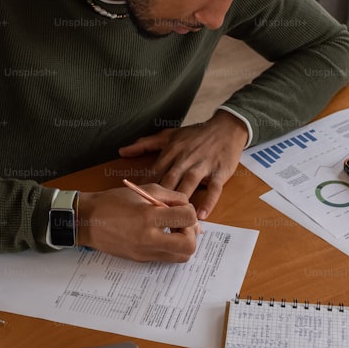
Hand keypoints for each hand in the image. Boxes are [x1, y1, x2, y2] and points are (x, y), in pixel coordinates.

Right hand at [76, 185, 200, 261]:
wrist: (87, 221)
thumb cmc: (113, 202)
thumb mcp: (145, 190)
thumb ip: (171, 197)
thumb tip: (189, 207)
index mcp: (148, 217)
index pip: (187, 219)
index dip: (190, 212)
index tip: (182, 209)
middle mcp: (148, 239)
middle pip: (189, 246)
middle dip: (192, 233)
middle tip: (182, 224)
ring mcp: (145, 253)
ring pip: (181, 257)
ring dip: (184, 243)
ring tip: (173, 230)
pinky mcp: (142, 260)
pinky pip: (167, 258)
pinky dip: (172, 247)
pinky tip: (163, 235)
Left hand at [118, 110, 248, 219]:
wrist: (226, 128)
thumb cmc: (196, 134)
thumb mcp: (169, 135)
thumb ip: (145, 144)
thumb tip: (121, 151)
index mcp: (171, 151)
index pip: (154, 172)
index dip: (145, 188)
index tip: (136, 204)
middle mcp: (185, 159)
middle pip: (170, 180)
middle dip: (160, 199)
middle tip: (152, 218)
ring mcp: (203, 165)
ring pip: (189, 183)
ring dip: (181, 200)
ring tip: (174, 219)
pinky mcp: (220, 172)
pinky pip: (214, 189)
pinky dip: (208, 202)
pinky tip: (201, 215)